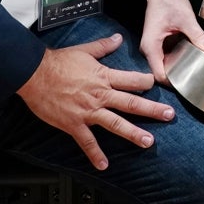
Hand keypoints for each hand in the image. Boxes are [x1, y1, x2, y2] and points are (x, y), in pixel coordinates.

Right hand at [16, 32, 173, 171]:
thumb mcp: (84, 50)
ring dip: (133, 133)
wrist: (35, 74)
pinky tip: (104, 165)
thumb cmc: (57, 62)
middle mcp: (100, 95)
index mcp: (103, 76)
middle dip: (152, 110)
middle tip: (169, 116)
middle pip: (131, 103)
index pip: (132, 80)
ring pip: (115, 124)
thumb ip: (103, 46)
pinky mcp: (74, 124)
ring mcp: (88, 111)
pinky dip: (95, 154)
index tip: (156, 86)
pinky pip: (87, 142)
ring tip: (148, 142)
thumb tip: (118, 38)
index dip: (146, 82)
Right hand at [140, 0, 203, 82]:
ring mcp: (152, 47)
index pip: (159, 75)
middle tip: (195, 80)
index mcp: (151, 46)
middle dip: (177, 78)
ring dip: (177, 70)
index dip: (173, 82)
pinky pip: (166, 58)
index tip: (188, 85)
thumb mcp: (185, 18)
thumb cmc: (168, 0)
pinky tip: (190, 60)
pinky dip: (177, 60)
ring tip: (195, 72)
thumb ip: (196, 34)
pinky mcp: (158, 44)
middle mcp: (148, 50)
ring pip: (164, 66)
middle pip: (161, 73)